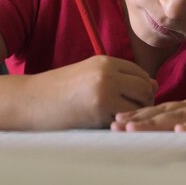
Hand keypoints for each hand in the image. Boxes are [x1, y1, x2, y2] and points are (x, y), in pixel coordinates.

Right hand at [23, 55, 157, 129]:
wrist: (31, 100)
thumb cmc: (59, 89)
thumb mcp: (90, 74)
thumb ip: (119, 77)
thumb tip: (154, 84)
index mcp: (106, 61)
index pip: (141, 73)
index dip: (142, 88)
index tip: (133, 99)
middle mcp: (108, 72)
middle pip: (145, 88)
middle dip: (143, 102)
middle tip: (129, 112)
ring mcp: (105, 91)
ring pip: (140, 104)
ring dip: (135, 114)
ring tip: (118, 117)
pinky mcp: (100, 110)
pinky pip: (125, 119)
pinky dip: (121, 124)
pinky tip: (107, 123)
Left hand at [111, 86, 185, 131]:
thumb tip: (185, 131)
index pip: (167, 110)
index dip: (142, 116)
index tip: (119, 122)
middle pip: (167, 111)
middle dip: (139, 119)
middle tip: (113, 126)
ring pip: (183, 116)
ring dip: (156, 122)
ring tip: (133, 128)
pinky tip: (180, 131)